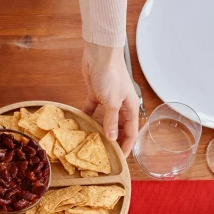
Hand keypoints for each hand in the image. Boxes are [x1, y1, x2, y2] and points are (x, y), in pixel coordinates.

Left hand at [81, 41, 139, 155]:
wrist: (99, 54)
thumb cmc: (111, 75)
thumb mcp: (112, 101)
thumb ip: (111, 121)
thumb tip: (112, 138)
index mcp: (130, 107)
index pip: (131, 132)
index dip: (126, 146)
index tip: (119, 159)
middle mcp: (121, 105)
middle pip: (118, 128)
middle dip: (113, 141)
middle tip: (103, 154)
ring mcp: (108, 100)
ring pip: (105, 120)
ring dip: (99, 130)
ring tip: (91, 144)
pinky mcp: (95, 95)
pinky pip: (92, 110)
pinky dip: (88, 118)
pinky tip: (81, 127)